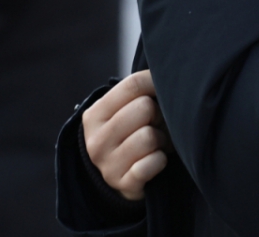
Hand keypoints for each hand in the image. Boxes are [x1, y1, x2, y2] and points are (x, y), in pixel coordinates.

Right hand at [82, 70, 168, 200]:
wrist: (117, 181)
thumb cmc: (127, 136)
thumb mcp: (121, 113)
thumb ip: (135, 94)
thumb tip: (163, 74)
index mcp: (94, 115)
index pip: (132, 85)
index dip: (154, 82)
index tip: (162, 89)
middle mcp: (97, 140)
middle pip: (144, 108)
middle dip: (158, 115)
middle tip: (156, 124)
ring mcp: (108, 165)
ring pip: (150, 136)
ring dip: (161, 140)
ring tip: (156, 143)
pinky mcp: (124, 184)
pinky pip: (154, 163)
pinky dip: (160, 160)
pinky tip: (155, 160)